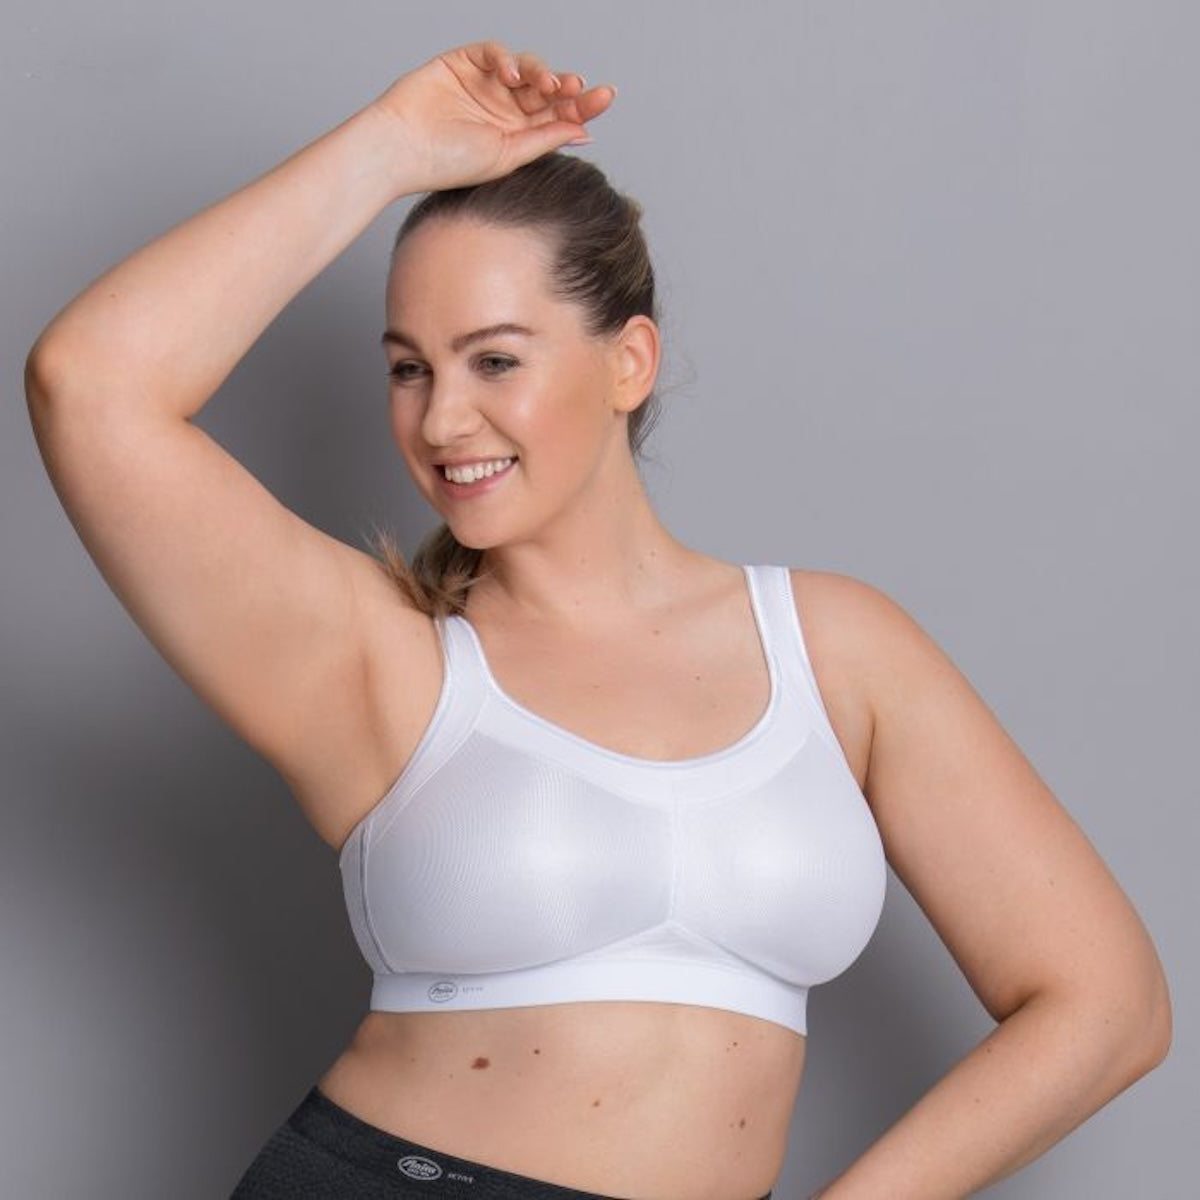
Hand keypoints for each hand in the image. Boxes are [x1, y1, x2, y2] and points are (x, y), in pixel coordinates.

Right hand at [370, 41, 614, 195]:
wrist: (403, 148)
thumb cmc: (449, 162)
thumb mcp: (507, 155)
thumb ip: (544, 139)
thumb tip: (584, 130)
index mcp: (517, 135)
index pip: (557, 116)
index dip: (582, 106)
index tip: (605, 98)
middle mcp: (504, 109)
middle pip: (547, 91)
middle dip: (567, 88)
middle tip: (581, 88)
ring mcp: (485, 85)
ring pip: (526, 68)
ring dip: (541, 72)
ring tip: (548, 84)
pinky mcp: (464, 63)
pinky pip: (494, 52)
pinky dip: (506, 58)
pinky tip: (509, 74)